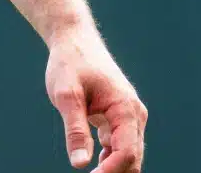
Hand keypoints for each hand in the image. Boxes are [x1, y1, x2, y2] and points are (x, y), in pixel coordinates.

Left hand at [45, 25, 145, 172]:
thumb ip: (75, 129)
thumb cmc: (70, 63)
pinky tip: (94, 168)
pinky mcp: (118, 120)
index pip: (128, 152)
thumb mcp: (67, 95)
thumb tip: (80, 163)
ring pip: (129, 156)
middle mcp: (134, 115)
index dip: (110, 172)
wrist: (74, 41)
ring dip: (113, 170)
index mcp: (126, 108)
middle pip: (133, 159)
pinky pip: (121, 148)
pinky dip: (110, 162)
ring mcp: (129, 118)